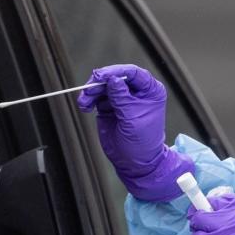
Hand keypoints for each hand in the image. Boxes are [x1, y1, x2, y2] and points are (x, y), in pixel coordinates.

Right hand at [76, 64, 190, 200]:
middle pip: (115, 77)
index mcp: (150, 91)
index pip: (133, 73)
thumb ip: (122, 97)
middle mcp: (136, 92)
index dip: (117, 72)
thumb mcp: (132, 118)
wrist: (134, 162)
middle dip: (100, 82)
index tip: (102, 76)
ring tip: (84, 102)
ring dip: (91, 91)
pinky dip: (89, 99)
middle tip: (89, 90)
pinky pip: (97, 97)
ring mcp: (122, 99)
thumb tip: (113, 78)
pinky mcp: (109, 107)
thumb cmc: (142, 142)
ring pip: (103, 86)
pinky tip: (85, 106)